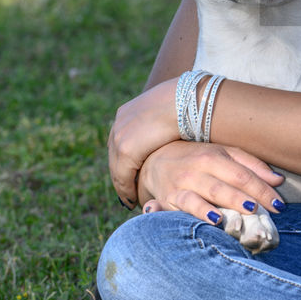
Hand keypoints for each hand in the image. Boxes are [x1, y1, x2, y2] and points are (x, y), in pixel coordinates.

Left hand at [108, 79, 179, 204]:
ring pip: (116, 169)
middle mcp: (118, 124)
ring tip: (130, 200)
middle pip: (114, 156)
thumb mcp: (165, 112)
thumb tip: (165, 131)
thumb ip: (158, 122)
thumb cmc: (186, 104)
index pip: (120, 142)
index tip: (129, 174)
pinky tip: (132, 200)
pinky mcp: (127, 150)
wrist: (186, 99)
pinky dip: (126, 190)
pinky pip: (122, 177)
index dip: (124, 160)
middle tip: (127, 192)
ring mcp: (119, 136)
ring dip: (123, 186)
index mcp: (125, 112)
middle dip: (120, 175)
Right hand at [135, 139, 286, 223]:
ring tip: (240, 213)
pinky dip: (196, 212)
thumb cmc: (197, 158)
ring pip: (205, 195)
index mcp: (215, 156)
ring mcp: (182, 184)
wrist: (154, 159)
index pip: (242, 174)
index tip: (279, 205)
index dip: (261, 189)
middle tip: (263, 211)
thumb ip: (251, 165)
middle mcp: (198, 169)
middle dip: (244, 198)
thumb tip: (278, 181)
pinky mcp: (168, 199)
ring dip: (222, 203)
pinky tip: (211, 220)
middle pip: (225, 185)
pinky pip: (182, 206)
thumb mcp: (223, 154)